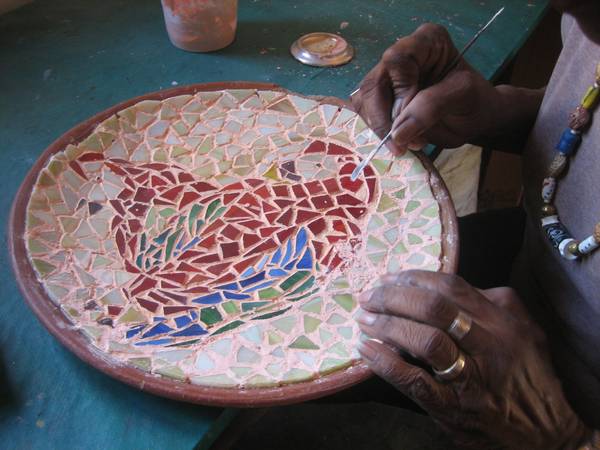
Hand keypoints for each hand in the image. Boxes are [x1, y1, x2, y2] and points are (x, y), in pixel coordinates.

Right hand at [351, 23, 526, 153]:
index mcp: (425, 42)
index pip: (396, 60)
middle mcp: (402, 56)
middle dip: (383, 118)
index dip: (399, 91)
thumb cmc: (474, 101)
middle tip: (401, 144)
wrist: (475, 117)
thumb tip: (397, 133)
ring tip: (408, 143)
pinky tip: (400, 141)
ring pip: (364, 101)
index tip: (412, 116)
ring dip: (381, 128)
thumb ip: (430, 107)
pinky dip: (379, 132)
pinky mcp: (381, 99)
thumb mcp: (462, 97)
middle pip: (373, 84)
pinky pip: (367, 114)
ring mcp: (388, 78)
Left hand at [356, 271, 588, 448]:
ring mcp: (471, 378)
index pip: (451, 288)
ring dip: (387, 326)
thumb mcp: (525, 330)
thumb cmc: (529, 376)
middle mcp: (489, 345)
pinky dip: (386, 363)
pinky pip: (414, 382)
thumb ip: (492, 303)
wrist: (548, 436)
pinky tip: (367, 350)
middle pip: (434, 309)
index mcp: (502, 321)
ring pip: (425, 341)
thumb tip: (443, 285)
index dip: (414, 279)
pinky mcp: (453, 407)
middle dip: (394, 297)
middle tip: (369, 296)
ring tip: (364, 319)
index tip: (389, 278)